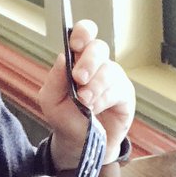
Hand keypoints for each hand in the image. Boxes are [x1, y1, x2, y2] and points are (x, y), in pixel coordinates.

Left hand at [37, 18, 135, 166]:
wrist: (80, 144)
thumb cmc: (66, 118)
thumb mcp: (51, 101)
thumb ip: (55, 80)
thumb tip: (63, 57)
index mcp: (77, 59)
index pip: (84, 34)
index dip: (82, 33)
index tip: (75, 44)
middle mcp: (96, 64)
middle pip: (99, 48)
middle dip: (89, 62)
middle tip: (79, 79)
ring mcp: (112, 78)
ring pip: (109, 70)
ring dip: (95, 86)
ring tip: (84, 102)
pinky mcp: (125, 94)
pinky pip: (118, 89)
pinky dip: (104, 99)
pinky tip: (95, 108)